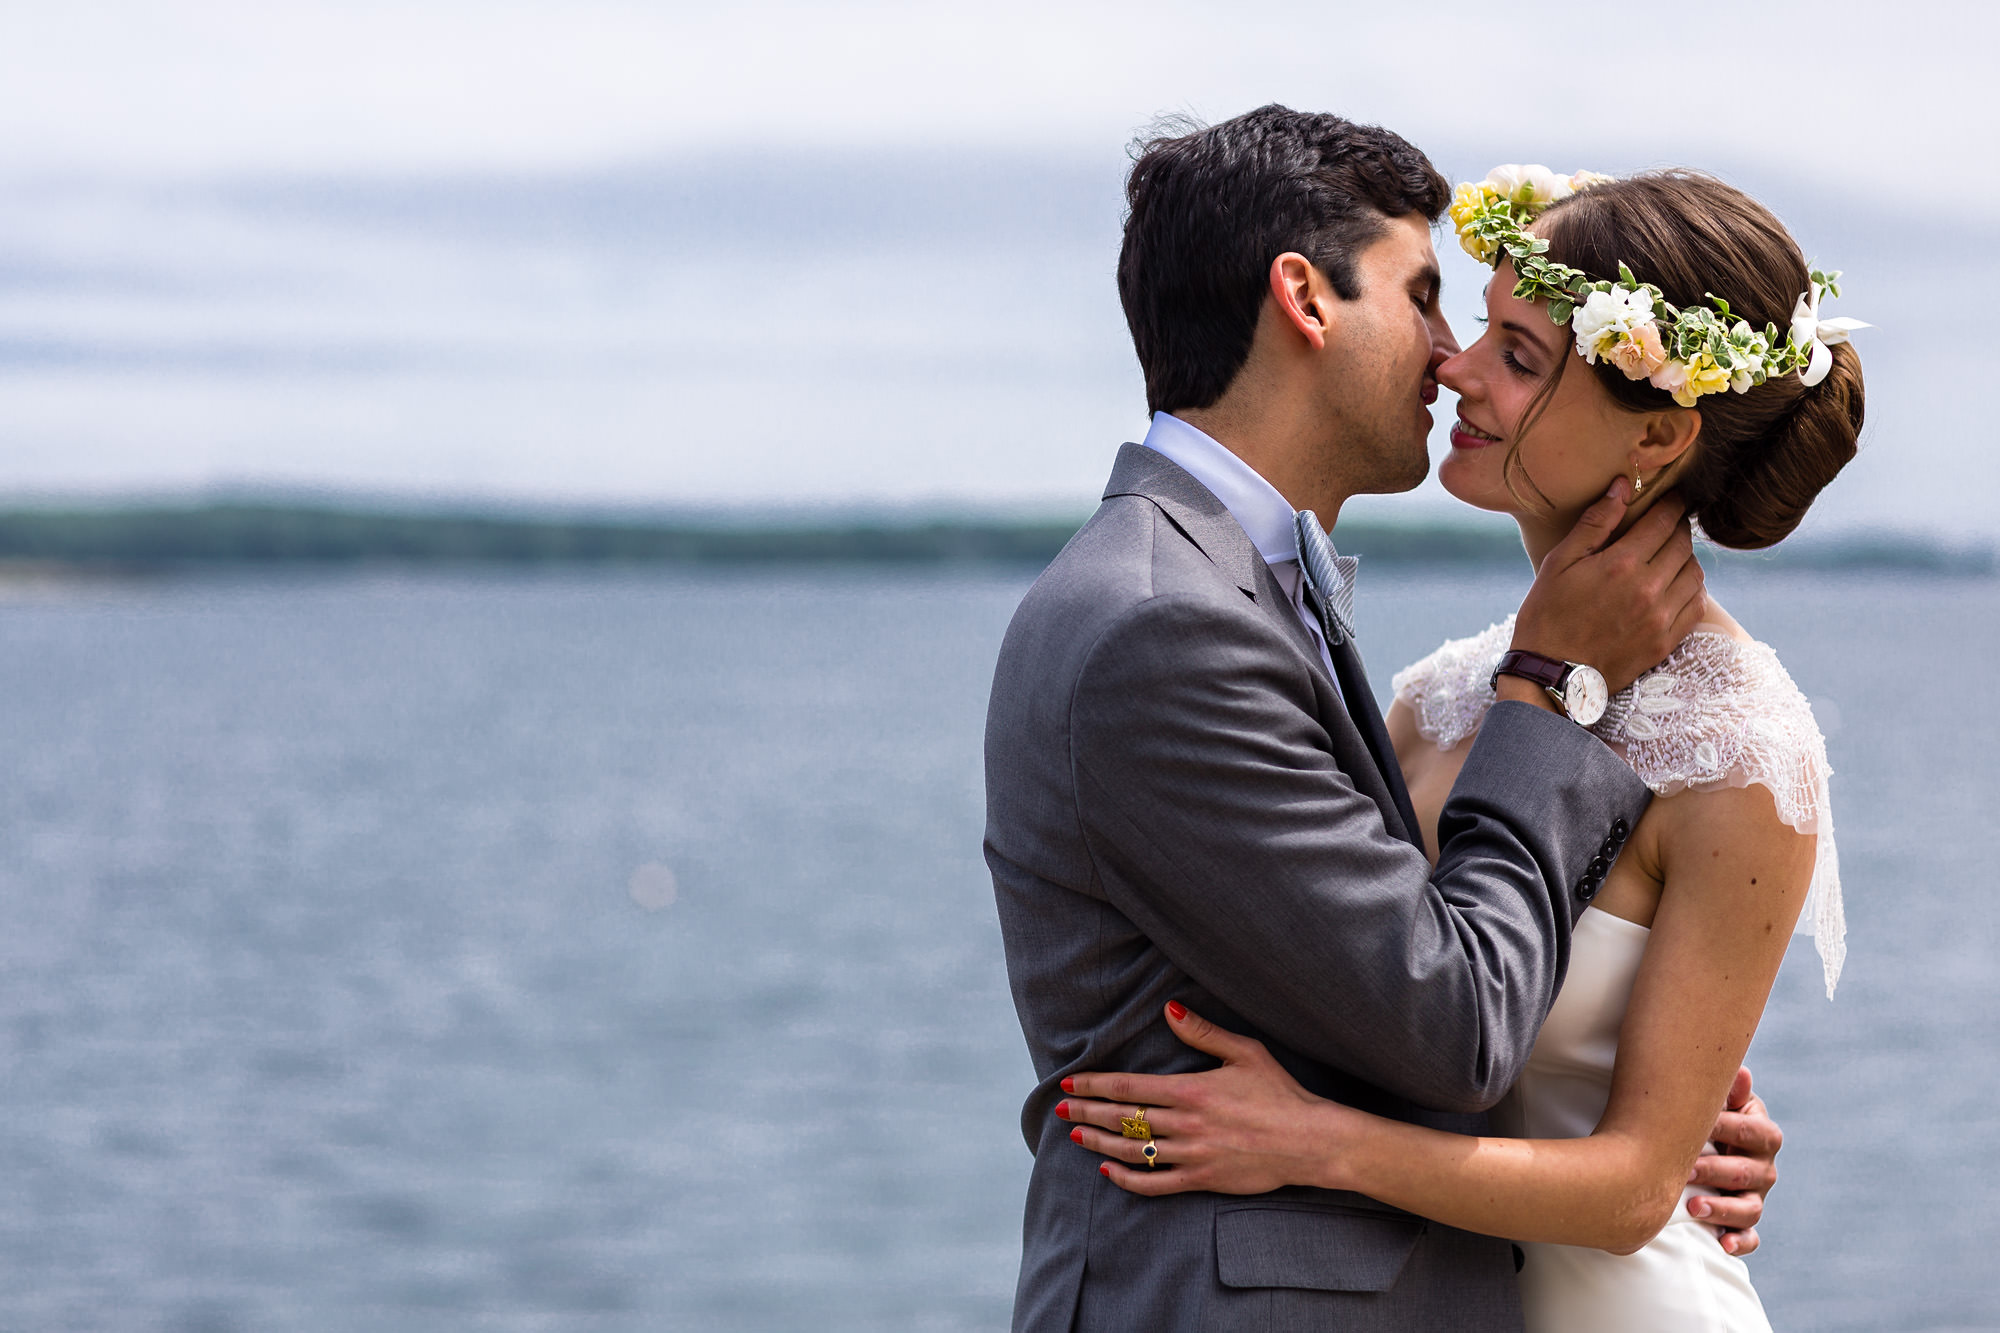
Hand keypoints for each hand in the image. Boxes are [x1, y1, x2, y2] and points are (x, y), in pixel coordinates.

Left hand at [1054, 1002, 1346, 1195]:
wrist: (1309, 1141)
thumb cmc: (1279, 1093)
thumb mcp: (1245, 1052)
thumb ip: (1203, 1033)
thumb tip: (1168, 1010)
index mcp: (1192, 1091)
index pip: (1129, 1087)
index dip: (1095, 1084)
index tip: (1071, 1081)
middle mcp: (1186, 1125)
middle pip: (1123, 1118)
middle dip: (1087, 1110)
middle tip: (1060, 1106)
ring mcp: (1192, 1155)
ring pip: (1133, 1151)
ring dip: (1099, 1142)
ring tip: (1075, 1133)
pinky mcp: (1202, 1180)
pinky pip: (1155, 1184)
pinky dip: (1127, 1179)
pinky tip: (1107, 1171)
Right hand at [1512, 481, 1707, 693]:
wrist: (1551, 673)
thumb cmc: (1548, 613)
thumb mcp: (1560, 562)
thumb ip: (1595, 522)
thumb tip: (1622, 486)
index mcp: (1622, 564)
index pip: (1663, 522)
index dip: (1673, 504)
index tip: (1676, 497)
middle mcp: (1648, 589)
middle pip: (1683, 545)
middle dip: (1678, 529)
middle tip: (1668, 525)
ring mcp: (1660, 617)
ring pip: (1695, 574)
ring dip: (1686, 559)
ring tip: (1671, 555)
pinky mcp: (1665, 641)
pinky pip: (1697, 606)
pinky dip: (1693, 589)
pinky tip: (1677, 585)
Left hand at [1688, 1066, 1780, 1255]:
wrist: (1705, 1144)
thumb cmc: (1708, 1117)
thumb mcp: (1719, 1100)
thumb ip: (1729, 1090)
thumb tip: (1740, 1071)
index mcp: (1762, 1133)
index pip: (1751, 1131)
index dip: (1726, 1129)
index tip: (1699, 1126)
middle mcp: (1764, 1167)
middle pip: (1747, 1173)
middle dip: (1716, 1171)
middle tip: (1686, 1170)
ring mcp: (1756, 1196)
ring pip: (1749, 1208)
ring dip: (1723, 1209)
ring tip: (1693, 1207)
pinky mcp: (1744, 1222)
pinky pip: (1749, 1237)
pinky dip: (1738, 1242)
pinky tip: (1722, 1244)